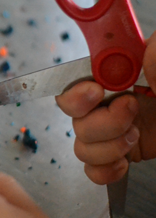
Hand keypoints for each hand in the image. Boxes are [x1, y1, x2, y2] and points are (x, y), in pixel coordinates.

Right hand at [55, 32, 155, 184]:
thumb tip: (144, 48)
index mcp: (132, 70)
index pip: (80, 75)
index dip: (78, 86)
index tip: (97, 91)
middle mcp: (120, 99)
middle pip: (74, 112)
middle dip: (98, 118)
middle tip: (130, 110)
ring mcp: (122, 129)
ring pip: (81, 141)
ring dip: (105, 145)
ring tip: (136, 137)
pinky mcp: (127, 155)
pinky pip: (93, 167)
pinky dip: (103, 169)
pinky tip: (124, 163)